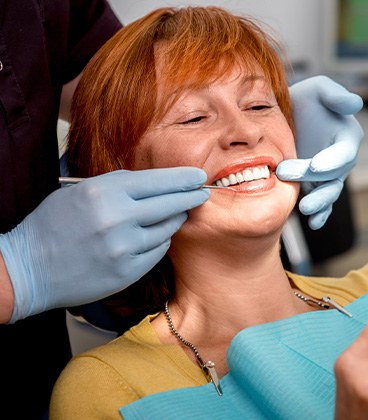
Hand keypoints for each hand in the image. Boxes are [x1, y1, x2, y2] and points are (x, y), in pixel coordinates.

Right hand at [0, 167, 208, 321]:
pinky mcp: (127, 271)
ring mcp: (124, 247)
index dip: (182, 178)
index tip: (198, 175)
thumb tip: (158, 184)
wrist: (28, 269)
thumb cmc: (53, 225)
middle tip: (202, 193)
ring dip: (174, 220)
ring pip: (167, 229)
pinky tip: (155, 237)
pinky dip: (159, 242)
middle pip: (170, 204)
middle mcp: (117, 218)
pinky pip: (158, 251)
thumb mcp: (81, 192)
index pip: (157, 181)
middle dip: (191, 197)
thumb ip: (119, 187)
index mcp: (104, 192)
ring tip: (176, 214)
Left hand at [276, 75, 363, 229]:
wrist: (285, 116)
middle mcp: (341, 159)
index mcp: (347, 137)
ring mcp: (328, 176)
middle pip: (333, 175)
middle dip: (313, 179)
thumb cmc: (305, 99)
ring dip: (319, 203)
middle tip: (285, 173)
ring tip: (305, 209)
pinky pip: (322, 203)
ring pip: (329, 193)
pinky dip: (320, 215)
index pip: (344, 152)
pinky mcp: (315, 186)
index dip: (332, 160)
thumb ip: (335, 95)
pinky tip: (313, 223)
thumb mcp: (318, 89)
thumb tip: (355, 104)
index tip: (316, 166)